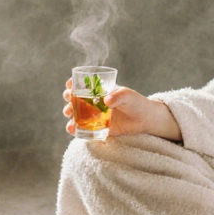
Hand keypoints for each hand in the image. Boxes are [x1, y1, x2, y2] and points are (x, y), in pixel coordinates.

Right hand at [62, 80, 181, 140]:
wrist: (145, 120)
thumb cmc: (136, 103)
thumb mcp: (128, 96)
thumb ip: (118, 96)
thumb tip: (107, 100)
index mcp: (99, 91)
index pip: (82, 85)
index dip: (72, 84)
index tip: (70, 85)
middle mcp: (93, 102)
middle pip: (74, 99)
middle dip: (68, 99)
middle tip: (69, 101)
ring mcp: (94, 116)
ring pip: (76, 114)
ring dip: (69, 114)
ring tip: (69, 115)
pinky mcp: (97, 128)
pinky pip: (83, 129)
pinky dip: (76, 130)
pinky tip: (73, 129)